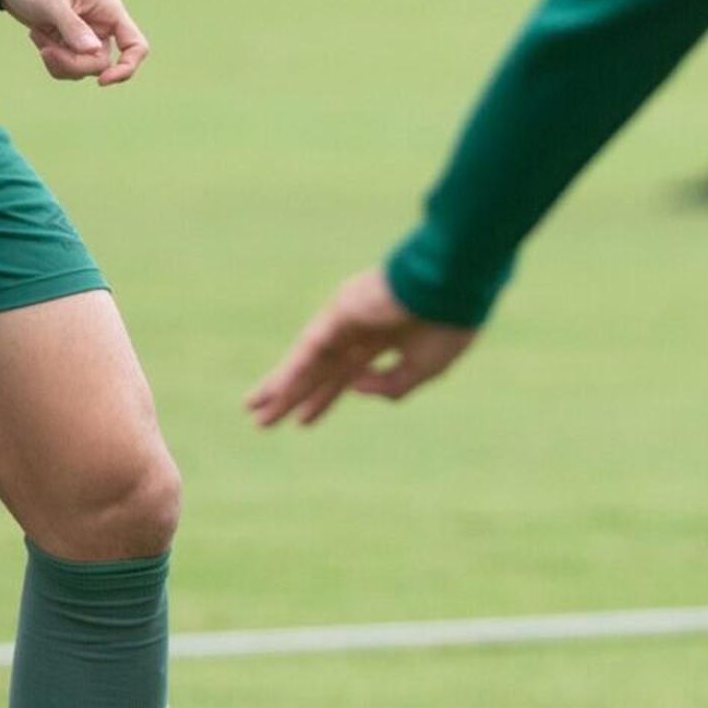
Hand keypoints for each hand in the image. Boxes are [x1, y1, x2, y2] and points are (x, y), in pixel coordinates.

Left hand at [0, 0, 149, 86]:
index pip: (135, 45)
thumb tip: (92, 52)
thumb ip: (73, 27)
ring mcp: (86, 35)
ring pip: (83, 67)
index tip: (102, 82)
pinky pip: (68, 65)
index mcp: (109, 10)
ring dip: (58, 60)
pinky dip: (51, 59)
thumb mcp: (51, 1)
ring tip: (37, 35)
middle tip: (45, 50)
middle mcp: (103, 25)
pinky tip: (37, 36)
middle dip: (72, 63)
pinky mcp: (69, 42)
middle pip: (101, 63)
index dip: (126, 67)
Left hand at [247, 268, 477, 427]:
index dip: (327, 398)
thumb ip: (392, 387)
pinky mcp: (340, 311)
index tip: (304, 423)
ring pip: (309, 360)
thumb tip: (353, 388)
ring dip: (282, 386)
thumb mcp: (426, 369)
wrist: (454, 285)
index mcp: (390, 337)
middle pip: (321, 369)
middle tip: (263, 422)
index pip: (349, 373)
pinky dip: (295, 369)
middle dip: (294, 396)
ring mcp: (348, 318)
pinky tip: (277, 390)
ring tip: (253, 410)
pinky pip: (313, 347)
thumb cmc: (447, 323)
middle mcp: (363, 327)